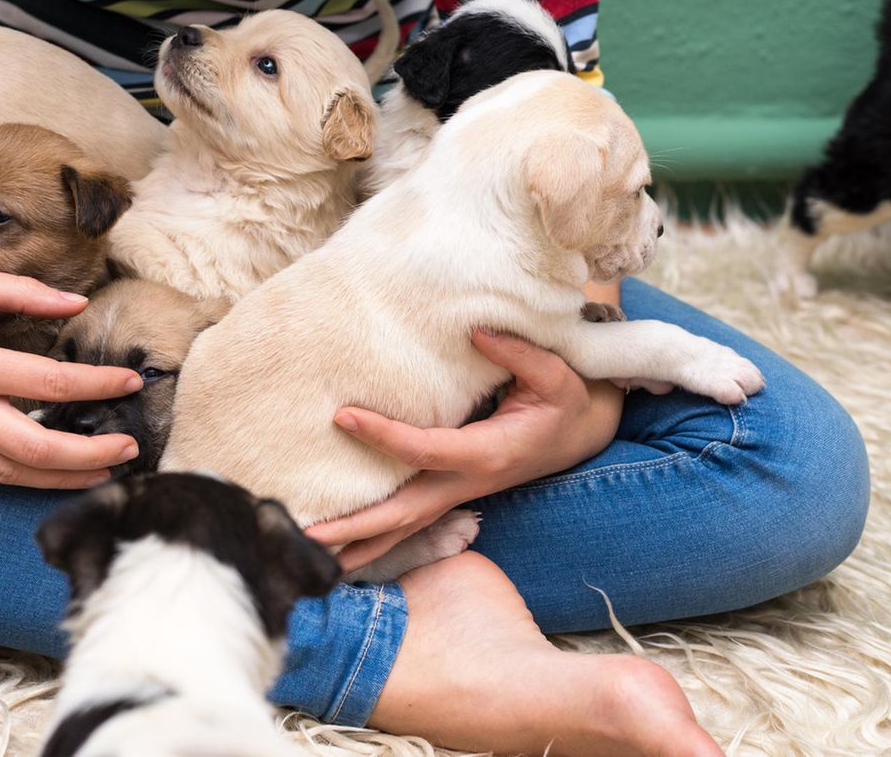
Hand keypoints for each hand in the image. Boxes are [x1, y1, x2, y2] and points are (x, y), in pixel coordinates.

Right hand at [0, 222, 142, 487]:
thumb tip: (79, 305)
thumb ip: (25, 292)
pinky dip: (25, 476)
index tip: (132, 381)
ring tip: (106, 472)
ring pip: (10, 473)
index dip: (97, 385)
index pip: (48, 381)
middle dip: (91, 453)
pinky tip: (57, 472)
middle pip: (35, 448)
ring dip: (64, 478)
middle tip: (131, 447)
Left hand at [307, 329, 622, 571]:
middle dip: (359, 525)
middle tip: (310, 536)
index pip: (425, 449)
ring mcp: (458, 494)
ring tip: (314, 558)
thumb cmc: (565, 402)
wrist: (580, 435)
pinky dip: (377, 538)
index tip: (344, 416)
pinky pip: (410, 522)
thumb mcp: (556, 374)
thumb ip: (518, 354)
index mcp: (488, 454)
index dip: (384, 436)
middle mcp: (468, 482)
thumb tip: (476, 332)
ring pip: (405, 527)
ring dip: (361, 544)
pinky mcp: (451, 494)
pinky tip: (344, 550)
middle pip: (405, 513)